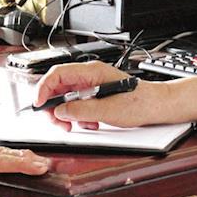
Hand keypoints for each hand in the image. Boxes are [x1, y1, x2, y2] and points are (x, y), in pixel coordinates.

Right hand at [35, 61, 167, 130]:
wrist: (158, 106)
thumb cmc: (140, 102)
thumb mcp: (107, 110)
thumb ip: (80, 110)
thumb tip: (59, 112)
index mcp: (91, 72)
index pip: (57, 74)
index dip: (44, 89)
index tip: (39, 105)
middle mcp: (89, 76)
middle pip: (58, 87)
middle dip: (54, 106)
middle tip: (58, 122)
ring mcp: (91, 85)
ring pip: (66, 97)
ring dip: (67, 114)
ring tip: (75, 125)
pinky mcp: (95, 95)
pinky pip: (77, 104)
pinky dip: (78, 116)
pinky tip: (90, 123)